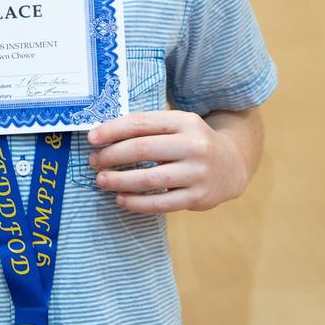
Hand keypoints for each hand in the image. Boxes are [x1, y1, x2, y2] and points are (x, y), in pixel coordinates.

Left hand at [87, 109, 260, 213]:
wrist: (233, 164)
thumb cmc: (192, 142)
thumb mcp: (177, 125)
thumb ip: (148, 128)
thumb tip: (103, 135)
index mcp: (185, 121)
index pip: (141, 123)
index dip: (112, 130)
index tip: (92, 138)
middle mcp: (194, 145)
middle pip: (143, 149)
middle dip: (112, 156)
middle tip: (94, 161)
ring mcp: (198, 172)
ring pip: (150, 179)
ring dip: (120, 181)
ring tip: (101, 181)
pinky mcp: (199, 197)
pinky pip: (162, 203)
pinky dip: (137, 203)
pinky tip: (121, 199)